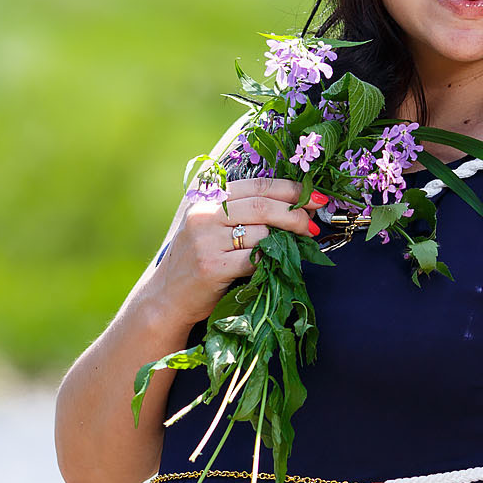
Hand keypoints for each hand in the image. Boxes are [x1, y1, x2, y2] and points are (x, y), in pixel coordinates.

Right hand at [149, 178, 325, 326]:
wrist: (167, 297)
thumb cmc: (197, 262)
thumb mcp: (212, 228)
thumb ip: (243, 213)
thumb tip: (296, 205)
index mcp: (207, 199)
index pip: (257, 185)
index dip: (291, 190)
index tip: (314, 197)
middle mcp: (204, 216)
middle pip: (263, 206)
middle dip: (295, 214)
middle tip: (311, 225)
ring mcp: (205, 241)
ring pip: (262, 233)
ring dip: (286, 241)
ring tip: (296, 248)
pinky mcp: (212, 267)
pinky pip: (254, 260)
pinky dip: (270, 261)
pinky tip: (276, 265)